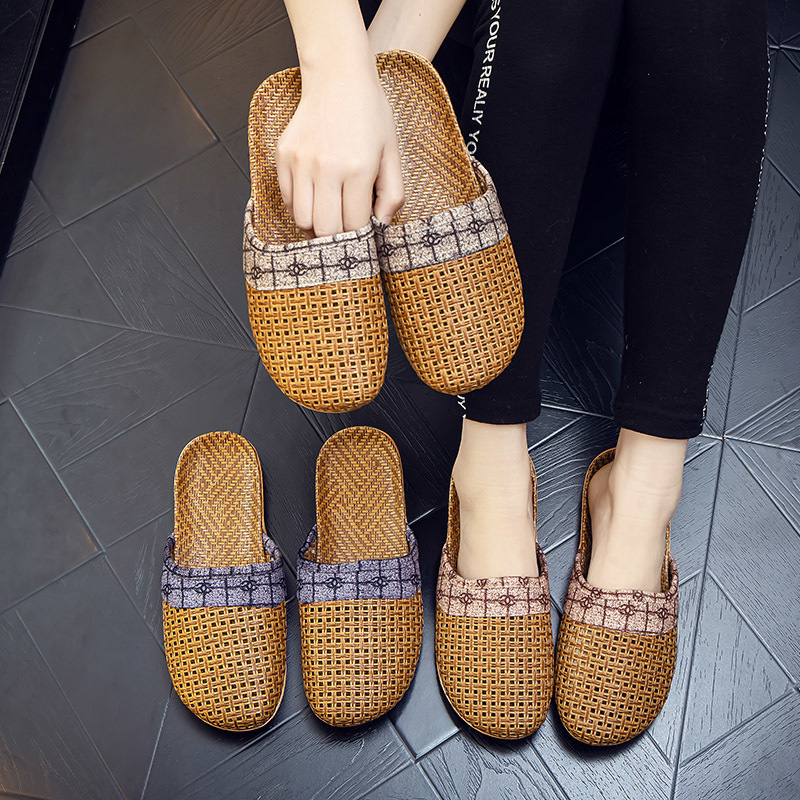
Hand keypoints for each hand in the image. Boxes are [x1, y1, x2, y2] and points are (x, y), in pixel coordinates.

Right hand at [275, 65, 404, 237]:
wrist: (337, 77)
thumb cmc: (369, 114)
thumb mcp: (392, 153)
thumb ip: (392, 194)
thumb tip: (381, 225)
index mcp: (358, 169)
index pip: (355, 225)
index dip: (361, 238)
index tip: (364, 237)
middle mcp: (326, 167)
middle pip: (326, 229)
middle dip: (338, 239)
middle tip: (346, 234)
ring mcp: (301, 162)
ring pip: (302, 220)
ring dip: (316, 226)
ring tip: (329, 218)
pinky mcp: (283, 156)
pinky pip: (287, 200)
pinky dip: (299, 207)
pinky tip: (314, 199)